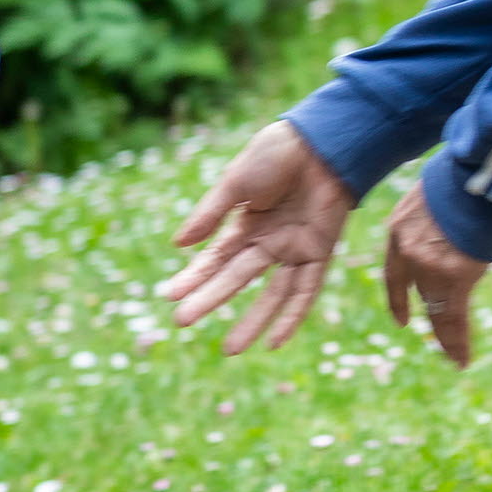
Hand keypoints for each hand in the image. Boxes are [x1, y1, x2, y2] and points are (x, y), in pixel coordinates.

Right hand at [160, 120, 355, 352]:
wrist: (322, 142)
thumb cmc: (275, 154)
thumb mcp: (234, 183)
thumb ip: (209, 215)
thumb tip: (178, 245)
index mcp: (244, 223)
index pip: (214, 258)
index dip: (193, 277)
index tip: (169, 296)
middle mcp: (268, 241)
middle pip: (236, 278)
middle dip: (209, 300)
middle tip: (181, 322)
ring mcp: (294, 249)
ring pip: (270, 294)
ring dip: (251, 321)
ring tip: (230, 349)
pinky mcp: (321, 252)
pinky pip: (307, 291)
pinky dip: (292, 316)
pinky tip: (276, 340)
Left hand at [383, 185, 488, 366]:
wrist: (476, 175)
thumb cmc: (462, 180)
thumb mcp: (432, 196)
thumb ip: (433, 219)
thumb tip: (450, 227)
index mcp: (398, 229)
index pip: (394, 273)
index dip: (398, 298)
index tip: (401, 321)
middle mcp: (407, 251)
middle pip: (420, 293)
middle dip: (430, 318)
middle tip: (440, 344)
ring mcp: (429, 265)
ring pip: (437, 309)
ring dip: (447, 337)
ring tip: (455, 359)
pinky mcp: (454, 275)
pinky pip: (454, 317)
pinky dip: (457, 341)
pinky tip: (460, 359)